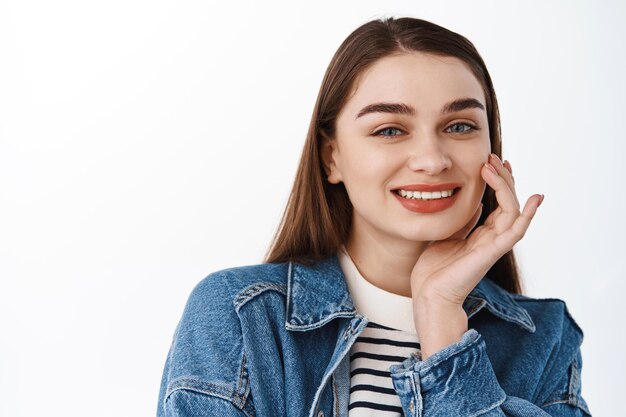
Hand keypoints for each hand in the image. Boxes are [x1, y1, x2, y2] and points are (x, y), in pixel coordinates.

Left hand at [410, 154, 542, 358]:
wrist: (429, 295)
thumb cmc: (434, 270)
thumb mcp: (447, 236)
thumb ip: (462, 221)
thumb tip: (471, 201)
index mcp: (482, 235)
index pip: (499, 204)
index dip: (499, 182)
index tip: (491, 161)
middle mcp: (492, 238)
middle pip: (508, 203)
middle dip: (504, 178)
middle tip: (493, 158)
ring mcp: (494, 245)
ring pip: (513, 211)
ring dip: (507, 186)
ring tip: (496, 166)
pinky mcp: (491, 253)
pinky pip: (515, 232)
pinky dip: (527, 215)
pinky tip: (535, 198)